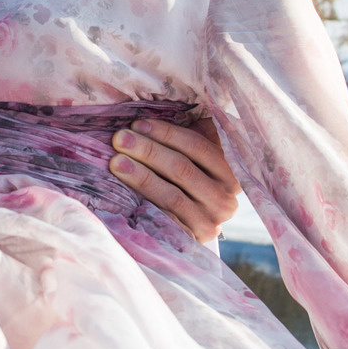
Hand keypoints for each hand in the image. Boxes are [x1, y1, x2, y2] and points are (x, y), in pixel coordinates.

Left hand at [109, 116, 238, 242]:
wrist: (192, 228)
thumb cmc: (190, 181)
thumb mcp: (198, 159)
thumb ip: (191, 137)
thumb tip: (161, 106)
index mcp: (231, 173)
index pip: (199, 147)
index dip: (166, 133)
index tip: (136, 123)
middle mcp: (226, 200)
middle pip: (183, 170)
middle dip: (148, 151)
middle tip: (119, 139)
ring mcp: (209, 223)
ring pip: (172, 196)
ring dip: (141, 176)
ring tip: (116, 162)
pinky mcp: (191, 242)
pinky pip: (165, 222)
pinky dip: (143, 205)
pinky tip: (123, 195)